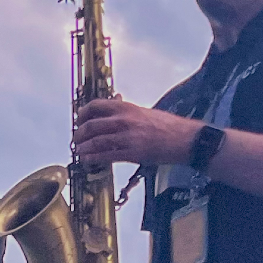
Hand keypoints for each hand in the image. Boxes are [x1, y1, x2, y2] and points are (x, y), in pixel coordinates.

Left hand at [73, 98, 200, 165]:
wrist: (186, 139)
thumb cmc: (168, 125)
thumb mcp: (144, 112)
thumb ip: (126, 109)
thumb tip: (114, 103)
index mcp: (127, 107)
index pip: (96, 106)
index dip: (82, 113)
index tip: (78, 119)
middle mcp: (124, 120)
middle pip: (92, 125)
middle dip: (79, 133)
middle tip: (76, 138)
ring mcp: (127, 137)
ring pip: (97, 141)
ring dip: (84, 147)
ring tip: (78, 151)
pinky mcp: (132, 153)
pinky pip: (107, 156)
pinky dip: (94, 158)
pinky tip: (88, 160)